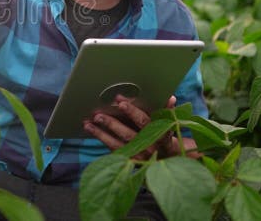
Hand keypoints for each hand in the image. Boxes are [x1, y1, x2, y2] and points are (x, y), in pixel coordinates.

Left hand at [83, 95, 200, 159]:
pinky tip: (91, 130)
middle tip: (98, 114)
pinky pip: (114, 150)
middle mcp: (150, 148)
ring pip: (118, 144)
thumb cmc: (167, 134)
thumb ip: (167, 111)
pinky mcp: (130, 161)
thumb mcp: (171, 123)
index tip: (120, 102)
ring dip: (102, 133)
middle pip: (129, 135)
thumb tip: (170, 98)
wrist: (172, 159)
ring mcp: (140, 157)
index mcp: (161, 136)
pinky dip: (102, 139)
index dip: (133, 112)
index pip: (145, 122)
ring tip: (89, 122)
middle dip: (112, 123)